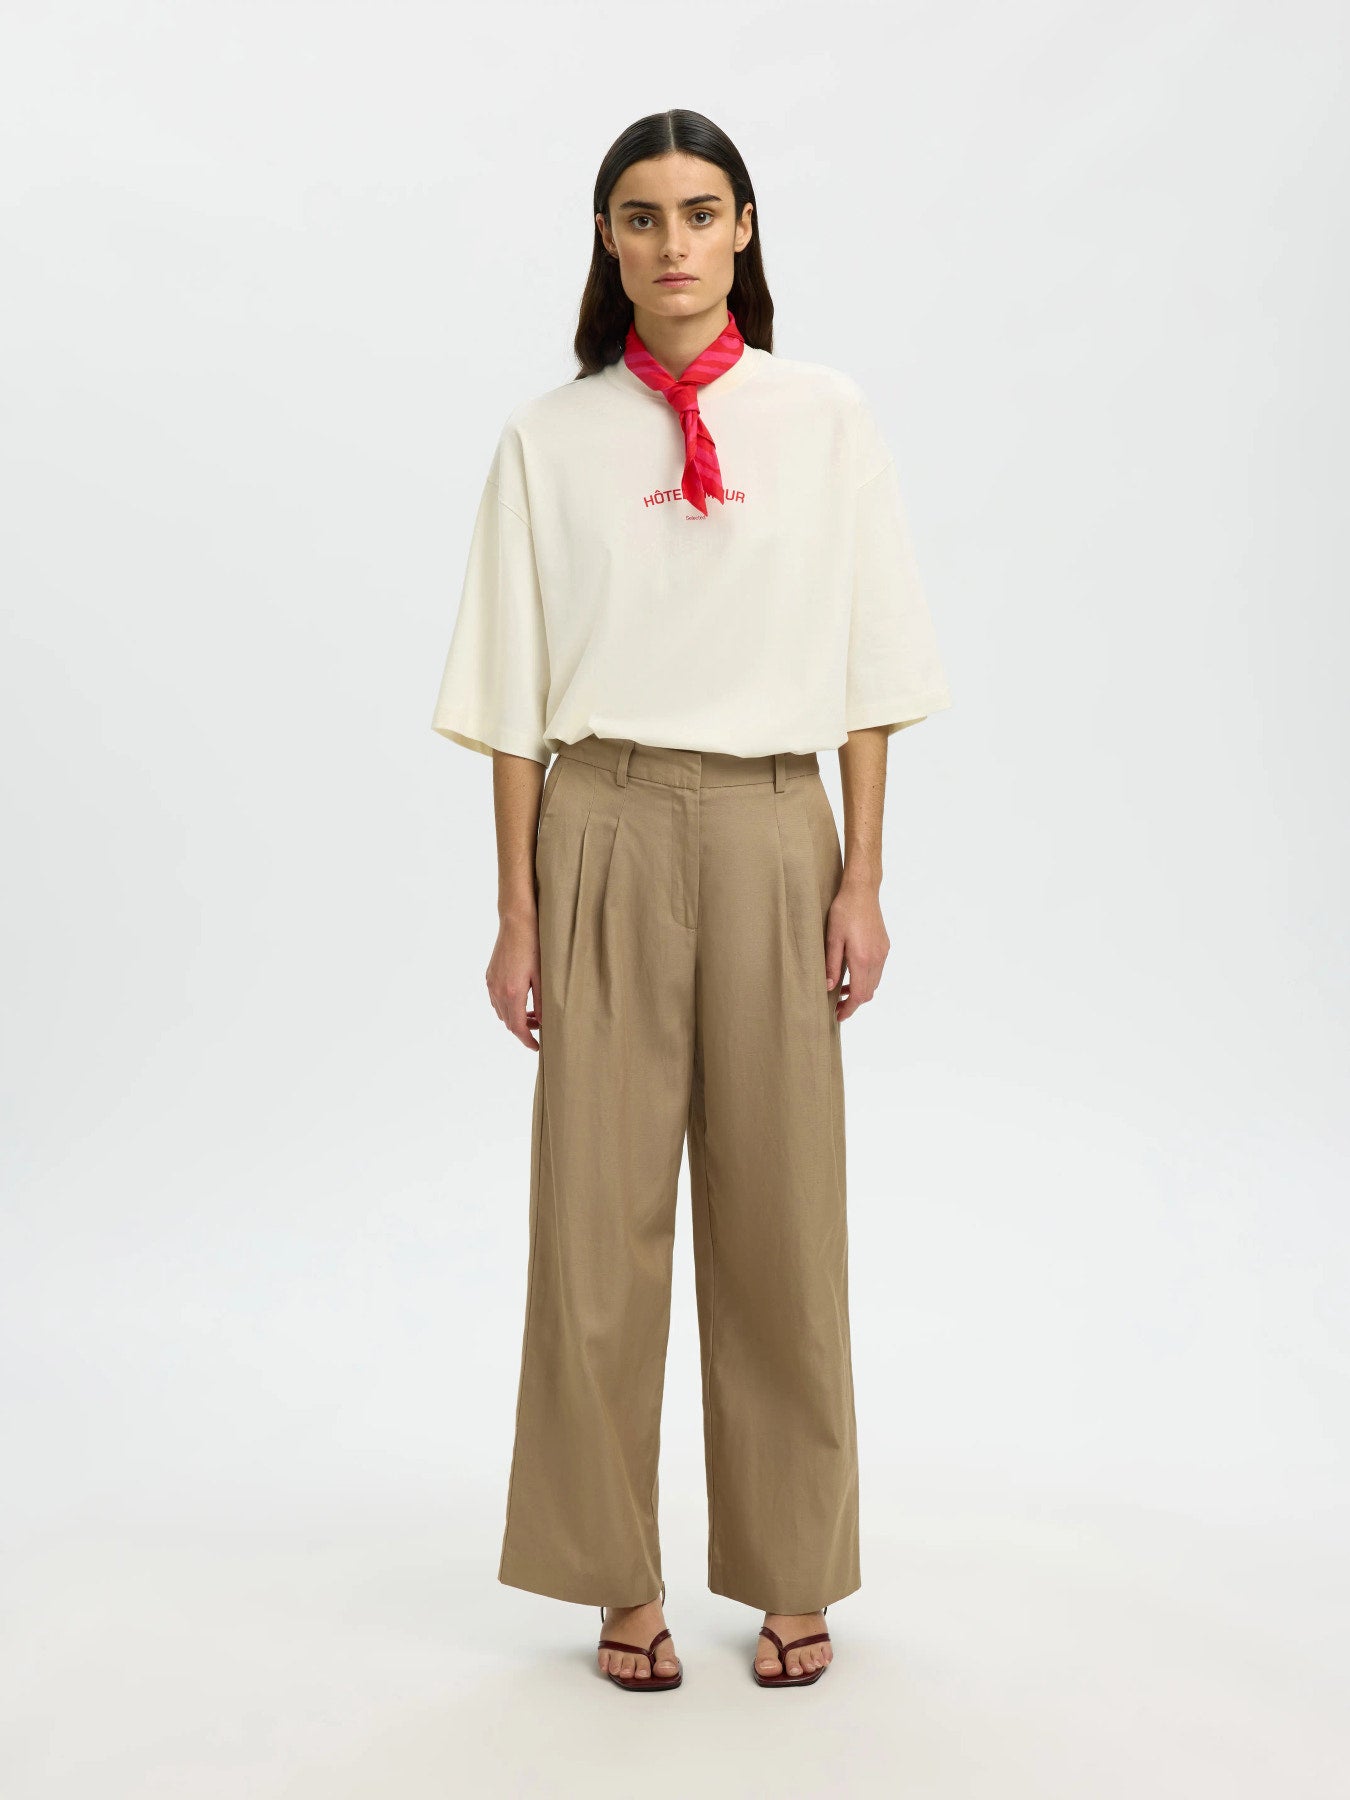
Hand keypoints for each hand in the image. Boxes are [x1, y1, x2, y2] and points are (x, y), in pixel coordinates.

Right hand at [486, 904, 542, 1049]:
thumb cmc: (534, 945)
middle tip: (539, 1028)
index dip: (526, 1040)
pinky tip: (521, 1000)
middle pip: (507, 1022)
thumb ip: (542, 1002)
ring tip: (532, 1015)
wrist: (517, 921)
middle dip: (522, 1030)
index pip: (516, 1027)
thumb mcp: (543, 976)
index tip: (537, 1047)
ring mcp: (491, 982)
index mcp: (512, 992)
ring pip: (500, 1011)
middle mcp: (497, 990)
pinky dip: (507, 1006)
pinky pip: (496, 999)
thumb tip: (542, 1022)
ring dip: (514, 1018)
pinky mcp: (490, 975)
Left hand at [824, 880, 889, 1021]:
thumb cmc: (844, 911)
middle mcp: (877, 958)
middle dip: (854, 1002)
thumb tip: (829, 987)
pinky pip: (877, 970)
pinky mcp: (884, 946)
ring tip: (842, 989)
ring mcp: (883, 952)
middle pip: (869, 992)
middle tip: (837, 1005)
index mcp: (863, 959)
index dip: (849, 1009)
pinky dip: (866, 978)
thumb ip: (831, 965)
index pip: (860, 995)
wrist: (863, 890)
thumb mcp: (832, 938)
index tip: (839, 1016)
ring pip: (875, 982)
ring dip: (861, 990)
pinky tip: (853, 972)